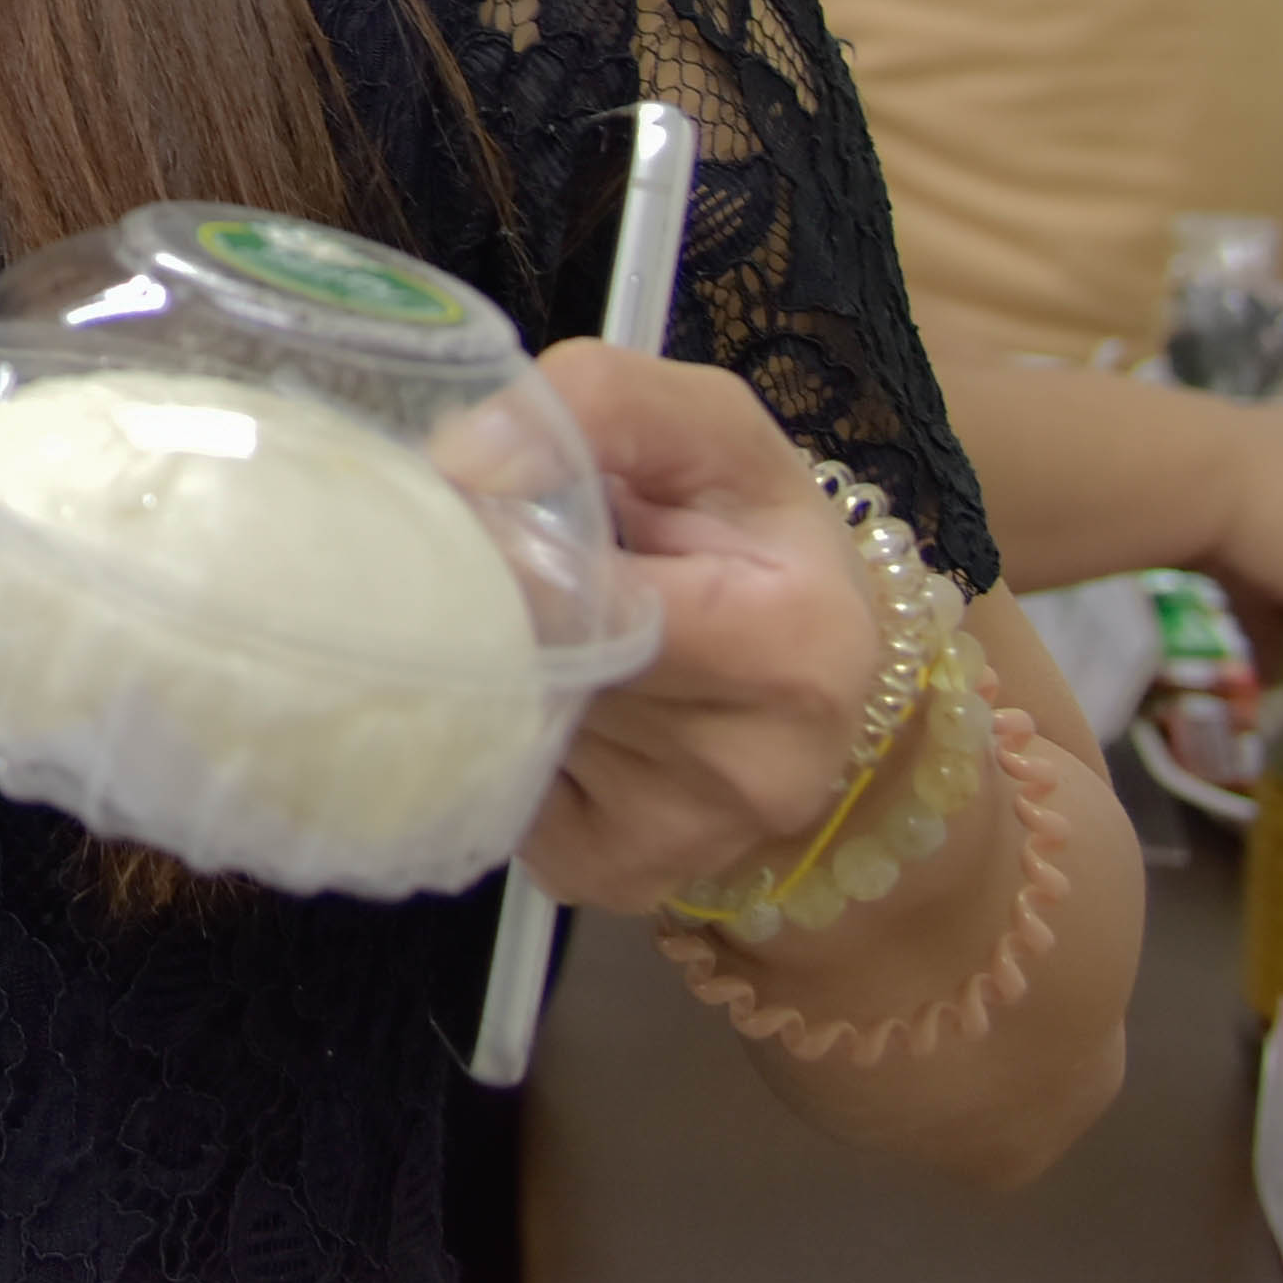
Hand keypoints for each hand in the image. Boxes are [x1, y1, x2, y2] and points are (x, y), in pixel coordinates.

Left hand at [509, 343, 887, 911]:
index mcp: (791, 645)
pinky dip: (494, 726)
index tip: (461, 495)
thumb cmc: (760, 542)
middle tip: (465, 547)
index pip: (586, 591)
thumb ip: (608, 406)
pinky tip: (537, 689)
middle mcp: (746, 769)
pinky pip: (500, 784)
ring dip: (484, 658)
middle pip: (535, 664)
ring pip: (506, 722)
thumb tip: (466, 459)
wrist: (821, 683)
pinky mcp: (610, 876)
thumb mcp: (719, 436)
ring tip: (519, 613)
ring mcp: (676, 839)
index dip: (501, 534)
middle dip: (480, 596)